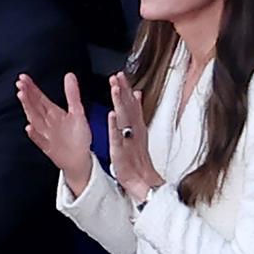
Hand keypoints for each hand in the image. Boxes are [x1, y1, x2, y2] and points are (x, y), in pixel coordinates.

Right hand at [16, 72, 93, 194]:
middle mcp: (47, 122)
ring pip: (34, 120)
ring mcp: (46, 134)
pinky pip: (40, 140)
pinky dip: (34, 135)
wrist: (80, 158)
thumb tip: (69, 75)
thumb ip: (72, 94)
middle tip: (20, 84)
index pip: (39, 98)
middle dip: (27, 95)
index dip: (32, 88)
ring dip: (28, 108)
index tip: (23, 78)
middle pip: (34, 106)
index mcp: (53, 112)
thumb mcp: (78, 112)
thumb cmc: (78, 135)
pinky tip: (29, 128)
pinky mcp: (48, 148)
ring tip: (22, 97)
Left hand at [108, 71, 161, 201]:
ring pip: (124, 118)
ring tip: (114, 89)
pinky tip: (112, 115)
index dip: (126, 88)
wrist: (141, 179)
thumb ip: (136, 112)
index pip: (132, 103)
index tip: (121, 74)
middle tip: (118, 75)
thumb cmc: (137, 157)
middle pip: (129, 106)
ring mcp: (128, 139)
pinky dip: (115, 125)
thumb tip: (136, 94)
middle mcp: (134, 129)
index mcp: (137, 125)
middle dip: (123, 90)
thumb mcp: (138, 131)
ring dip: (119, 102)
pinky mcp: (121, 150)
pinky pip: (118, 136)